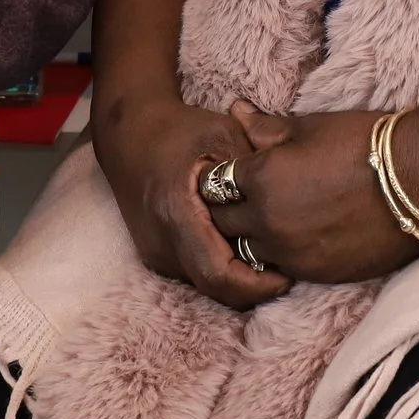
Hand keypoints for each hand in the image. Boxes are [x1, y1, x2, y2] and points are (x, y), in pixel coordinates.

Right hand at [94, 94, 289, 309]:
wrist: (127, 133)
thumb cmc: (177, 130)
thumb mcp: (222, 135)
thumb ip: (255, 170)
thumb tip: (291, 201)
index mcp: (176, 214)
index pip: (218, 274)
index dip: (256, 285)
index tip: (288, 275)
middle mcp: (161, 243)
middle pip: (215, 288)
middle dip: (253, 288)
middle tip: (287, 271)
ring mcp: (156, 253)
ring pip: (206, 285)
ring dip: (238, 279)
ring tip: (269, 258)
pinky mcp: (157, 254)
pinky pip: (196, 273)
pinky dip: (222, 268)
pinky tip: (242, 248)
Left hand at [204, 103, 418, 284]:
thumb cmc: (366, 143)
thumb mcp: (310, 127)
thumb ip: (265, 127)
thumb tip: (235, 110)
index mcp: (260, 180)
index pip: (214, 184)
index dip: (222, 175)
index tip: (234, 169)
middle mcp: (267, 223)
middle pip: (221, 224)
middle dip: (225, 209)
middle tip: (243, 196)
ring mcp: (292, 254)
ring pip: (247, 252)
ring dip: (250, 237)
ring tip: (269, 219)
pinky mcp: (317, 274)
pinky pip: (280, 269)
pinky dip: (280, 255)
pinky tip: (295, 237)